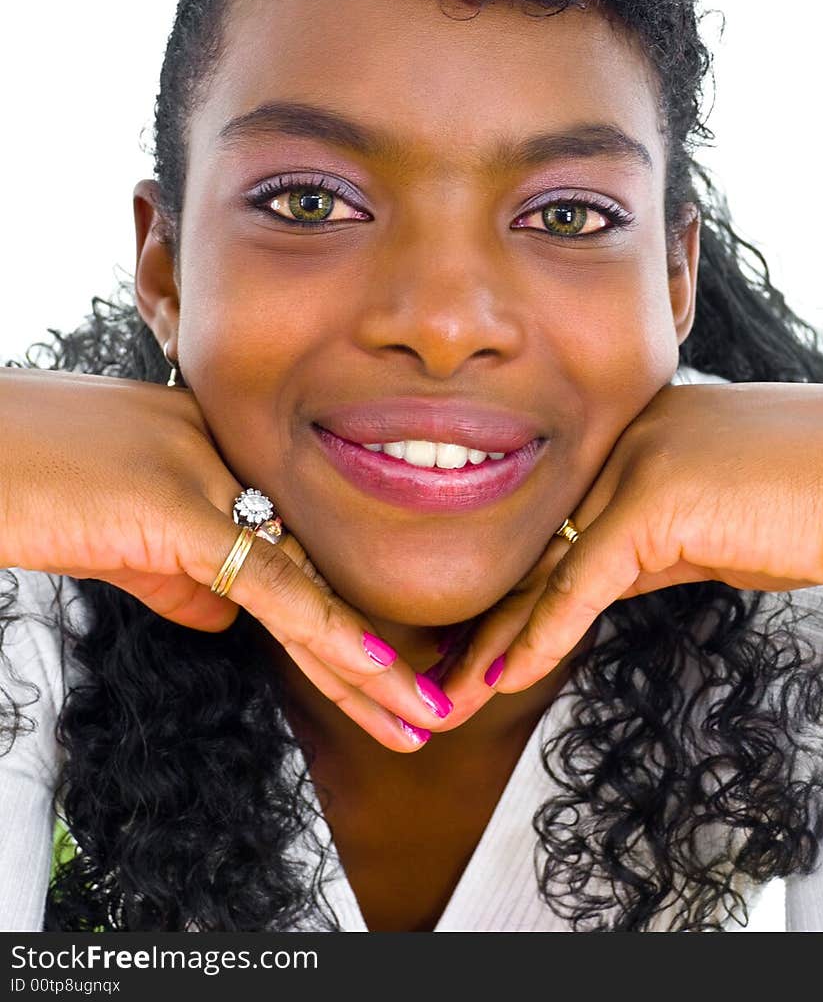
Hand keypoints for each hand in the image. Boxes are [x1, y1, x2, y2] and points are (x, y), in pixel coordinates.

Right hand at [0, 367, 450, 751]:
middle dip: (374, 649)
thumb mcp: (113, 534)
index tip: (389, 667)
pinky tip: (373, 669)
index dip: (344, 613)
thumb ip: (173, 572)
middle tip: (430, 704)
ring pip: (306, 584)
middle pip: (317, 569)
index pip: (296, 548)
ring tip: (422, 717)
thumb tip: (226, 620)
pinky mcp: (178, 508)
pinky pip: (265, 582)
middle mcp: (227, 460)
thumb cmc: (22, 484)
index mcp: (216, 457)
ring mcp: (207, 479)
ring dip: (368, 665)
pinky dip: (323, 629)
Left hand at [439, 381, 822, 716]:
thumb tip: (599, 585)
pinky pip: (584, 579)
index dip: (511, 586)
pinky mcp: (653, 496)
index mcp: (630, 434)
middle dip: (484, 616)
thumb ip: (649, 545)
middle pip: (535, 542)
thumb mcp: (709, 526)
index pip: (554, 522)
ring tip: (446, 695)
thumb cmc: (810, 503)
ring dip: (494, 639)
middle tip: (433, 674)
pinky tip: (505, 677)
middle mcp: (619, 437)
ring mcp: (633, 459)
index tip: (474, 638)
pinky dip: (543, 633)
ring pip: (545, 564)